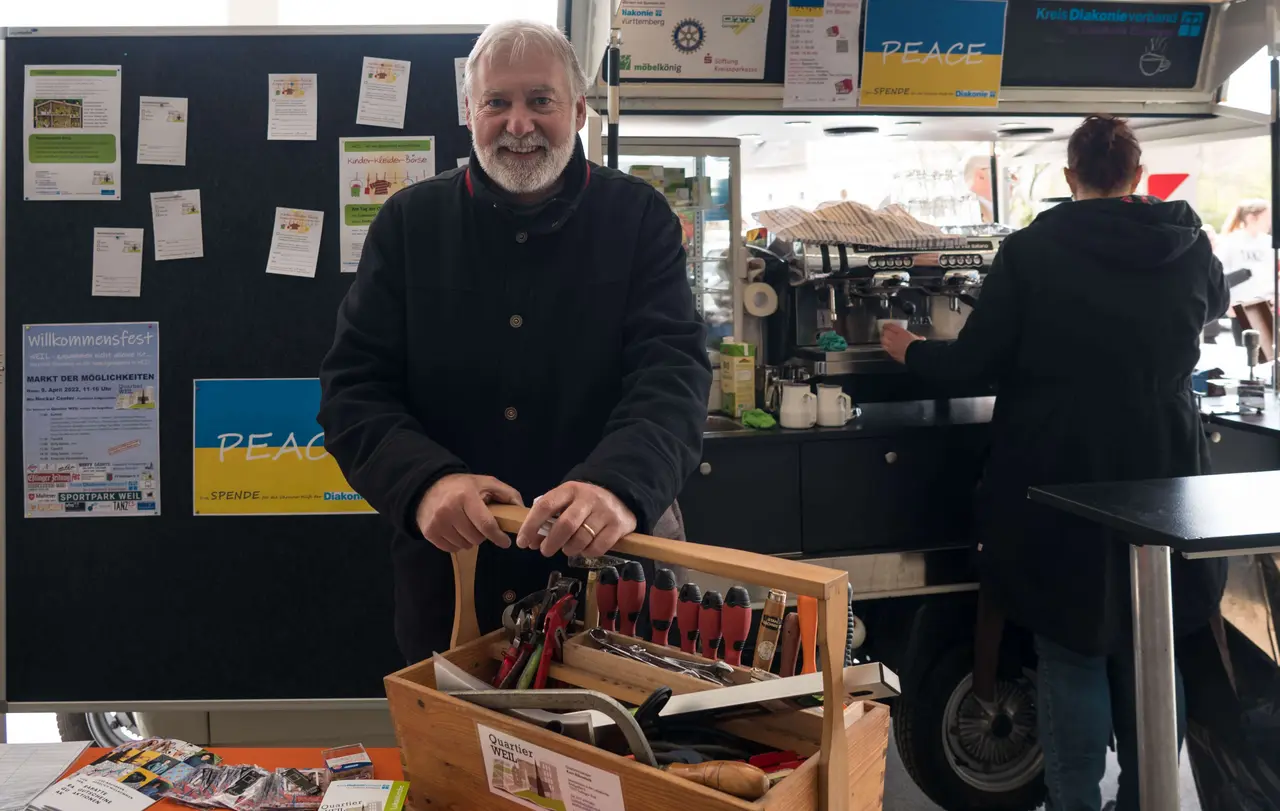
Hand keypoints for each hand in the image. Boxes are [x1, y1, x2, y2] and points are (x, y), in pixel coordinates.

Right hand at [415, 474, 522, 553]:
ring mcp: (437, 522)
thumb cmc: (463, 487)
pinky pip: (451, 549)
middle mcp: (449, 509)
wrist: (429, 487)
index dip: (498, 536)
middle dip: (483, 535)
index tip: (505, 542)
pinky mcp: (429, 532)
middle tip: (480, 525)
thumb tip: (522, 511)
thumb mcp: (487, 483)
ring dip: (470, 540)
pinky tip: (456, 531)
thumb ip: (508, 494)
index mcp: (466, 496)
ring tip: (467, 526)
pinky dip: (457, 544)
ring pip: (464, 545)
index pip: (486, 524)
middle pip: (476, 538)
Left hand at [515, 481, 636, 558]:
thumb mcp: (566, 502)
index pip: (545, 506)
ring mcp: (605, 512)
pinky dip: (587, 552)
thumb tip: (531, 542)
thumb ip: (548, 519)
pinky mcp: (618, 526)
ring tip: (567, 549)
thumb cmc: (584, 502)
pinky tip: (584, 549)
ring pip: (582, 538)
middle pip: (565, 525)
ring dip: (569, 549)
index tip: (522, 542)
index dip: (531, 525)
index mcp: (569, 489)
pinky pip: (598, 547)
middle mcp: (588, 499)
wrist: (619, 495)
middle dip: (551, 542)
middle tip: (545, 551)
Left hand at [880, 323, 922, 363]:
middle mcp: (895, 338)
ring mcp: (892, 345)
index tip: (886, 325)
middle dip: (884, 331)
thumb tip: (921, 338)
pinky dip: (885, 346)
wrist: (915, 355)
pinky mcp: (891, 352)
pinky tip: (886, 346)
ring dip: (883, 339)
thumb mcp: (918, 338)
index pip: (891, 326)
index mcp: (901, 332)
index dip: (887, 325)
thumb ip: (917, 337)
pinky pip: (885, 348)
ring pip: (883, 340)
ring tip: (883, 338)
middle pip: (885, 333)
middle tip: (884, 331)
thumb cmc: (917, 346)